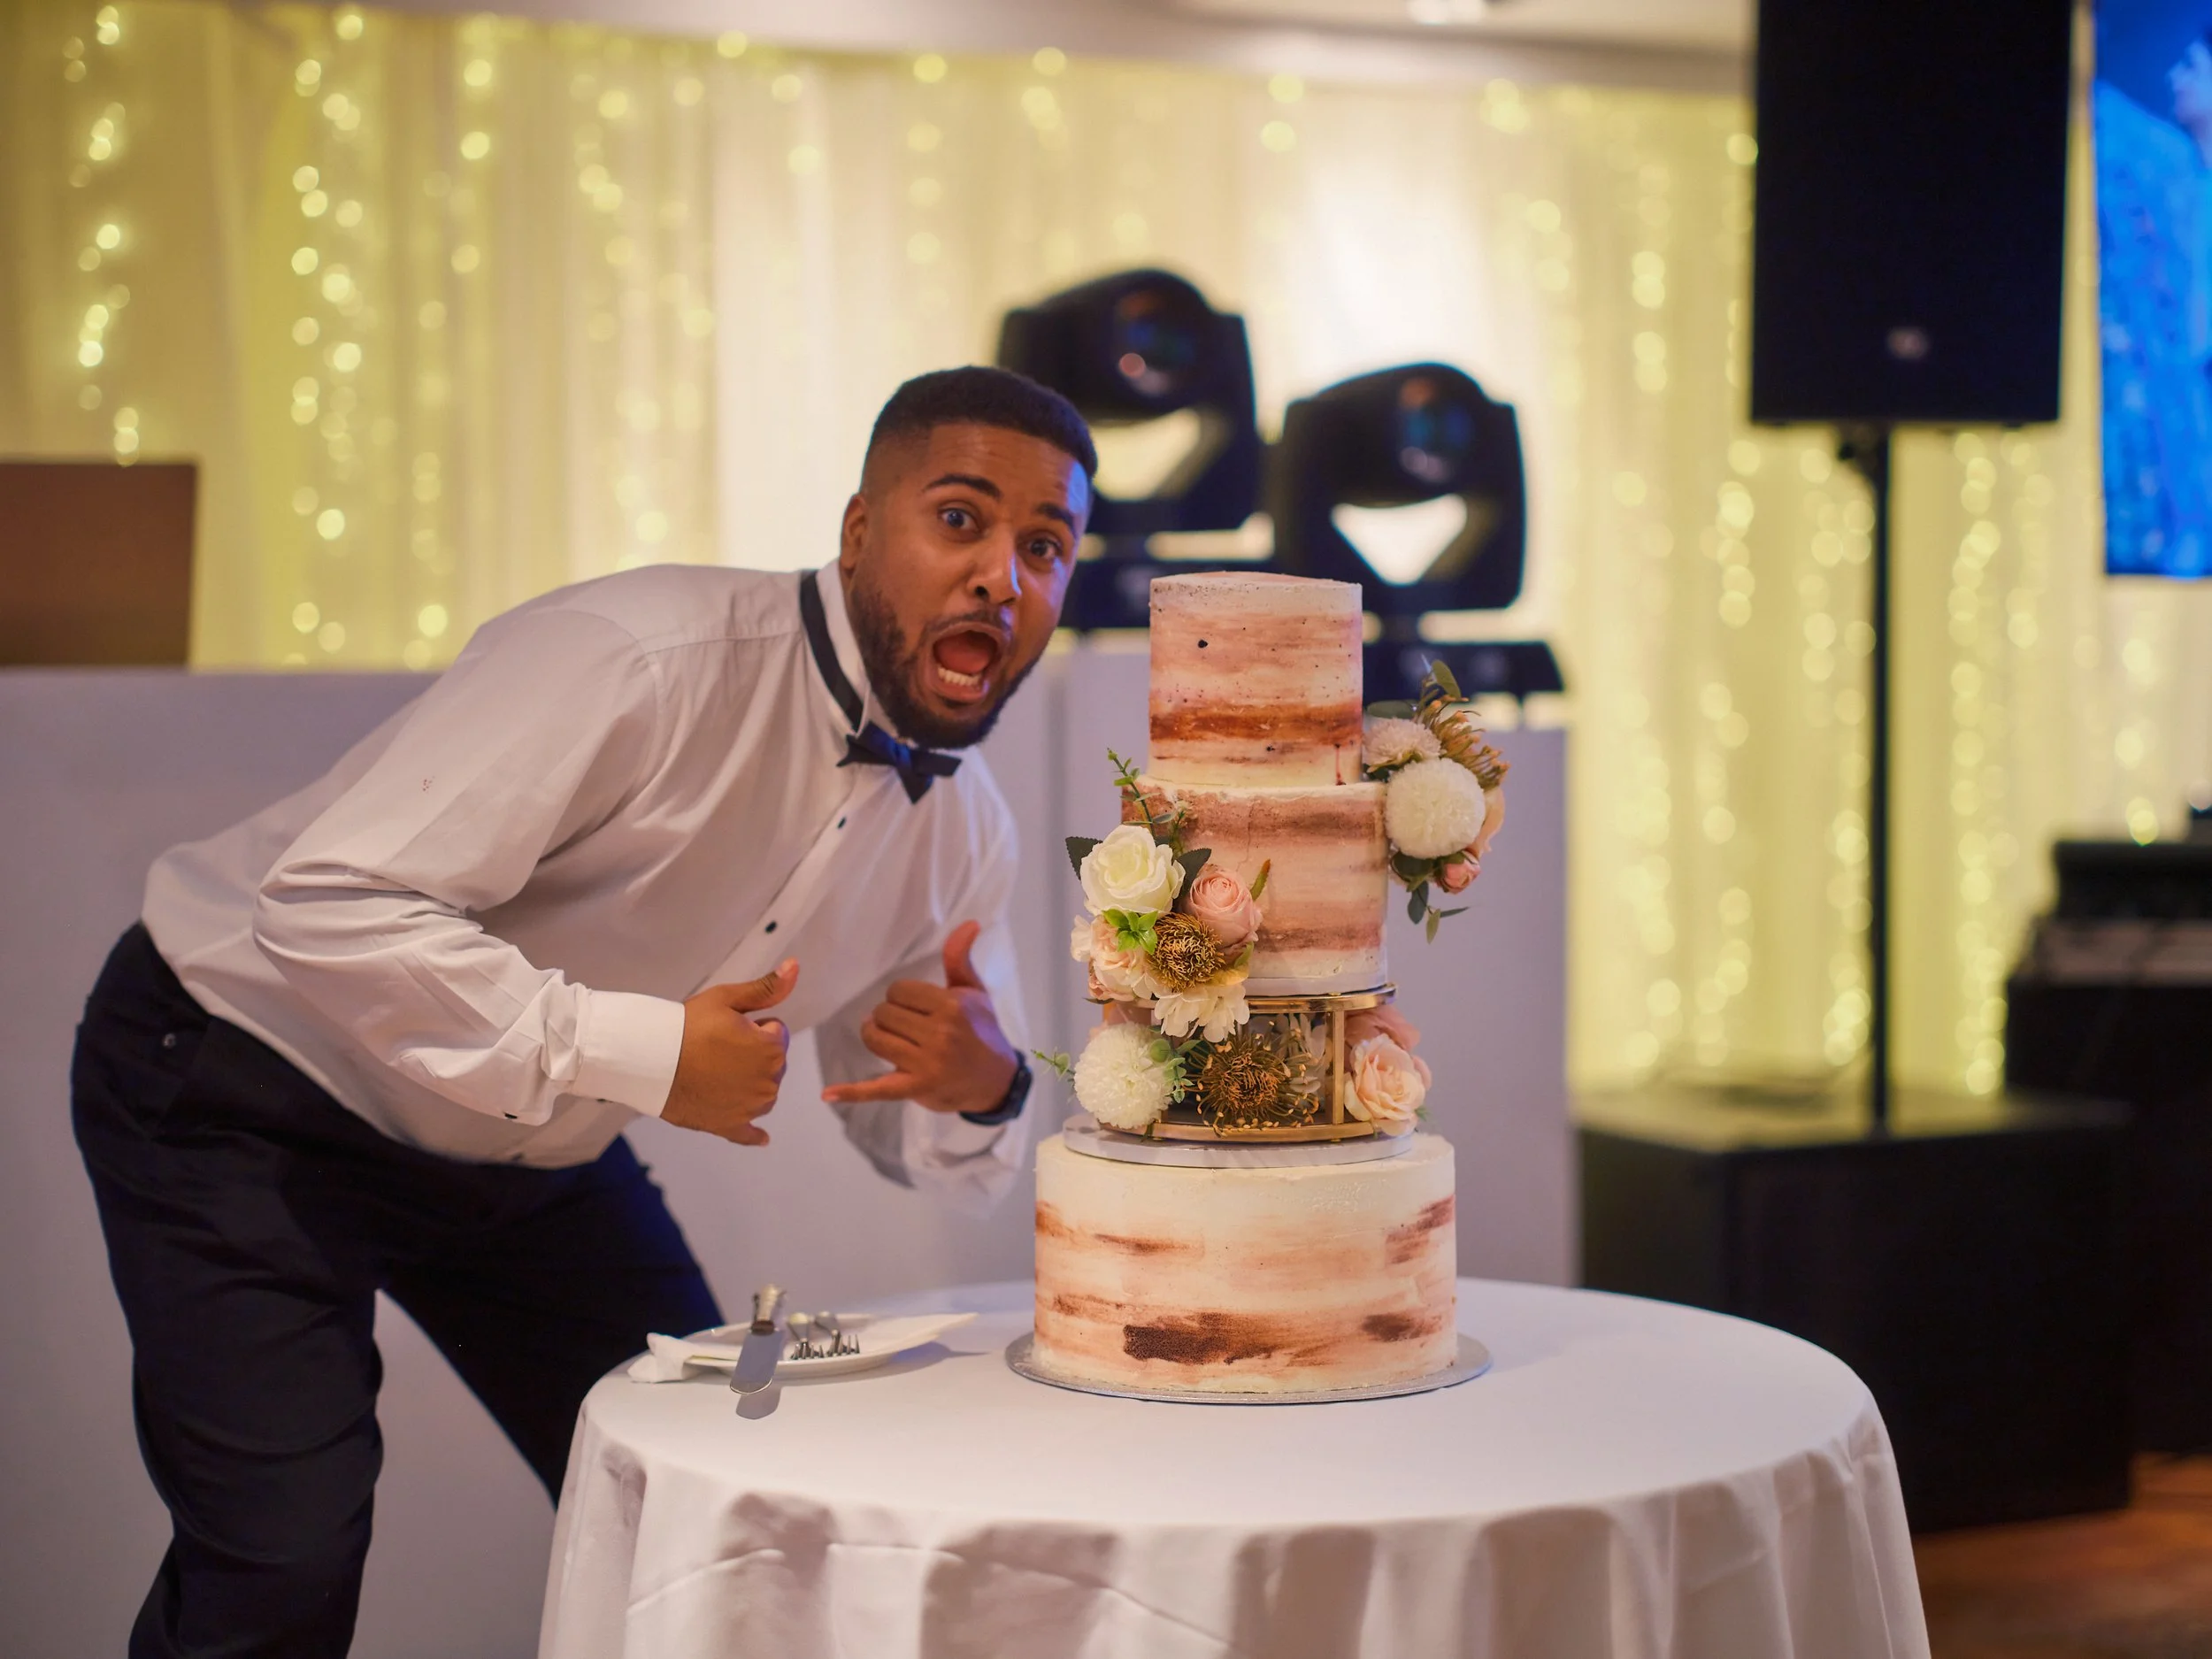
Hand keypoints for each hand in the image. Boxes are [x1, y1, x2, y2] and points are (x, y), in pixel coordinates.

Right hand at [662, 960, 797, 1146]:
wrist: (650, 1060)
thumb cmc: (688, 1025)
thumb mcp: (727, 999)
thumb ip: (767, 988)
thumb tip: (795, 966)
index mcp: (772, 1050)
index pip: (776, 1032)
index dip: (753, 1026)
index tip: (727, 1027)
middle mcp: (769, 1083)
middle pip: (771, 1063)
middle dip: (752, 1054)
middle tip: (715, 1048)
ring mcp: (750, 1108)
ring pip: (761, 1091)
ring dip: (748, 1082)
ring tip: (713, 1071)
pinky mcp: (730, 1125)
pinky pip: (748, 1133)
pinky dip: (752, 1133)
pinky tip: (761, 1139)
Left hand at [822, 921, 1017, 1115]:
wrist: (996, 1081)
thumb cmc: (982, 1030)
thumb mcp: (974, 992)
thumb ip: (960, 958)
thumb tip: (969, 923)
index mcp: (953, 1007)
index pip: (899, 991)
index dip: (901, 997)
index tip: (915, 1007)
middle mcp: (940, 1035)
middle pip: (884, 1013)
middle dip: (889, 1016)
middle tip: (905, 1025)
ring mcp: (927, 1064)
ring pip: (875, 1039)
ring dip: (875, 1036)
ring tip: (889, 1038)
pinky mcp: (916, 1088)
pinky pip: (877, 1089)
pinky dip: (852, 1092)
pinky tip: (828, 1094)